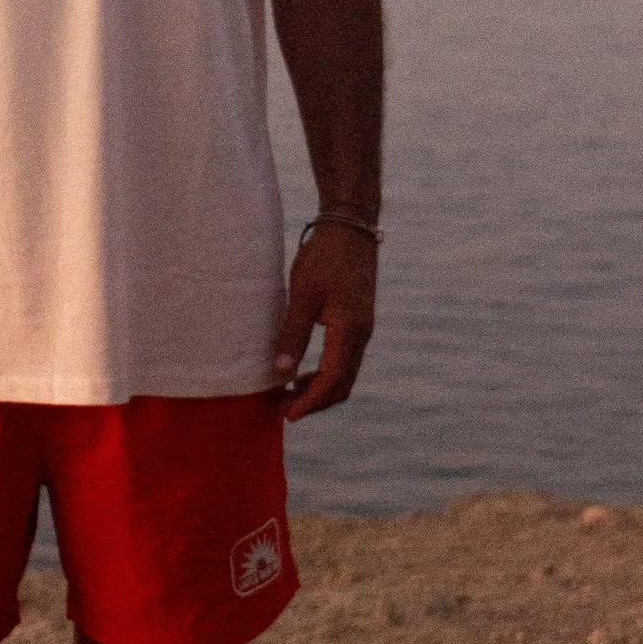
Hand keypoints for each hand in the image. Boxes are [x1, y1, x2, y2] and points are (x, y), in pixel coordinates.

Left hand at [273, 224, 377, 421]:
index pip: (332, 380)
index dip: (310, 402)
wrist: (351, 228)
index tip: (288, 415)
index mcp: (350, 330)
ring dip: (319, 389)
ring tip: (288, 394)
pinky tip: (301, 372)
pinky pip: (344, 360)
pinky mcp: (357, 322)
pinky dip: (325, 374)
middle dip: (315, 402)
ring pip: (344, 374)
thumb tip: (281, 372)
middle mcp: (361, 335)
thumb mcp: (303, 295)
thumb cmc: (325, 257)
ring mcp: (362, 330)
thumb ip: (293, 334)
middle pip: (342, 385)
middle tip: (283, 410)